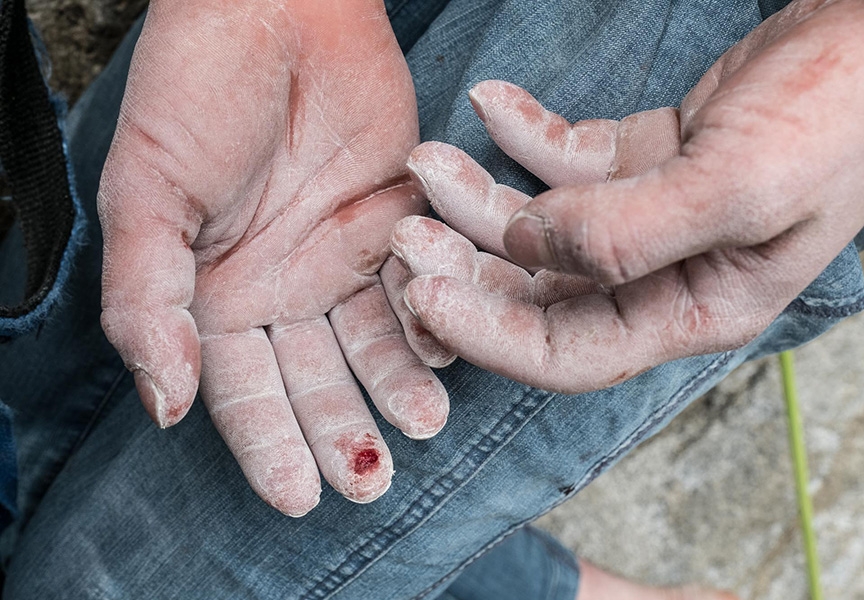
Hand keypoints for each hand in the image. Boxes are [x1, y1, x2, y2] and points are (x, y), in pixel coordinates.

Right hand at [98, 0, 447, 515]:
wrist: (273, 10)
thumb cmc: (195, 95)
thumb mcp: (149, 200)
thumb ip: (149, 302)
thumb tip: (164, 404)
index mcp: (214, 297)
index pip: (241, 390)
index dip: (267, 445)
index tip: (296, 494)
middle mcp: (282, 289)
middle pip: (315, 380)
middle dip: (341, 430)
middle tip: (369, 478)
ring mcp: (342, 258)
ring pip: (374, 342)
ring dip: (398, 383)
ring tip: (422, 421)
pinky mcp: (397, 221)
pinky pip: (419, 281)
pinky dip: (433, 314)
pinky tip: (448, 346)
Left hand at [392, 0, 863, 391]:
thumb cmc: (839, 118)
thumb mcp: (740, 189)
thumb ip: (627, 235)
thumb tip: (529, 251)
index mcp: (690, 311)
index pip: (568, 353)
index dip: (490, 335)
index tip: (422, 295)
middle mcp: (660, 276)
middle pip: (539, 294)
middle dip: (467, 264)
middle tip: (404, 227)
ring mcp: (646, 219)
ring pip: (540, 227)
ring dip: (479, 197)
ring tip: (427, 161)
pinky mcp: (641, 162)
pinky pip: (565, 160)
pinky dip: (523, 136)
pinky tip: (488, 105)